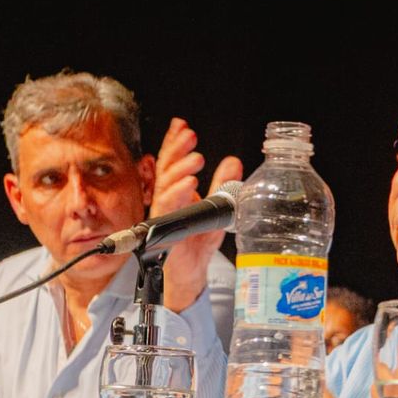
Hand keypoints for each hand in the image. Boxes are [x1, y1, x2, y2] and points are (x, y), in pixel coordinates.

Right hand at [150, 118, 242, 312]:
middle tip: (190, 136)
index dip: (174, 143)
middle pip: (166, 169)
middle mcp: (166, 200)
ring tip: (196, 158)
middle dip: (176, 150)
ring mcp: (164, 215)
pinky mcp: (166, 231)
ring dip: (180, 170)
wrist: (191, 271)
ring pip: (166, 187)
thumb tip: (233, 160)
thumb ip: (222, 184)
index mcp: (176, 191)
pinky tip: (189, 184)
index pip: (172, 162)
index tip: (181, 125)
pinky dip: (178, 195)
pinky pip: (168, 210)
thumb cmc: (199, 240)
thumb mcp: (216, 207)